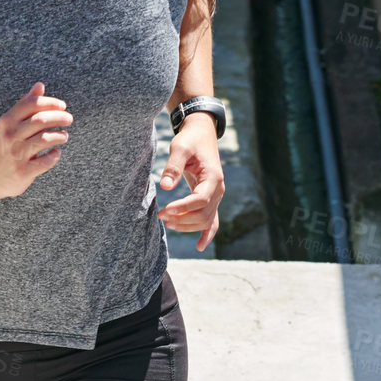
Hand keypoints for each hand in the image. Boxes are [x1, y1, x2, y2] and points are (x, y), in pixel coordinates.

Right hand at [0, 82, 71, 201]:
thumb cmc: (0, 146)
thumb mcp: (7, 124)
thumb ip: (24, 105)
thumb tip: (40, 85)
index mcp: (6, 121)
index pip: (32, 104)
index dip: (51, 103)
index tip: (62, 106)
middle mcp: (10, 136)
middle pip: (41, 120)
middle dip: (60, 117)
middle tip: (69, 119)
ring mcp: (16, 154)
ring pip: (45, 139)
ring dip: (59, 135)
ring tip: (63, 136)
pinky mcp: (23, 172)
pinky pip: (45, 162)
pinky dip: (54, 155)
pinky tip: (56, 152)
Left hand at [158, 112, 223, 250]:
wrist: (201, 134)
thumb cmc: (190, 139)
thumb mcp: (180, 147)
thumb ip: (173, 165)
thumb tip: (165, 186)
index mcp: (213, 177)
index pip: (200, 199)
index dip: (183, 207)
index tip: (166, 210)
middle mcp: (219, 189)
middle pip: (204, 213)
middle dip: (183, 219)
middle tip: (161, 217)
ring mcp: (217, 195)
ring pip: (206, 219)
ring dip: (188, 226)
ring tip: (167, 223)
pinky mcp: (211, 198)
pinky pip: (212, 220)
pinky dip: (207, 233)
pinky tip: (199, 246)